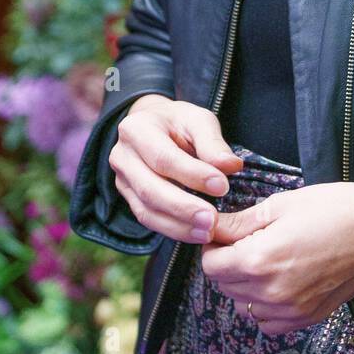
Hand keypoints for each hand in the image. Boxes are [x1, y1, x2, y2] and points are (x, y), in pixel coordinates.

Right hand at [110, 94, 242, 242]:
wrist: (153, 125)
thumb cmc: (178, 122)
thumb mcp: (198, 120)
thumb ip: (213, 142)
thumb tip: (231, 166)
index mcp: (136, 129)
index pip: (163, 158)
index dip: (192, 175)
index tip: (222, 186)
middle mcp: (122, 156)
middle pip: (150, 189)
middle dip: (182, 208)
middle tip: (213, 221)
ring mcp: (122, 180)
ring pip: (146, 210)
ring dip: (178, 226)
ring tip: (207, 232)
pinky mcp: (129, 199)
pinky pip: (148, 219)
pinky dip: (173, 229)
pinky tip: (196, 234)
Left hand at [201, 181, 353, 333]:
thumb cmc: (335, 209)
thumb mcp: (282, 205)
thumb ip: (241, 222)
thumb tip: (210, 227)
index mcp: (260, 259)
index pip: (211, 265)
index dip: (214, 246)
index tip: (225, 233)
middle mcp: (271, 291)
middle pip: (225, 286)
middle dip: (229, 263)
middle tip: (251, 240)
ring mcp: (290, 310)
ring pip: (243, 306)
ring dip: (246, 286)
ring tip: (269, 259)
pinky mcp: (306, 318)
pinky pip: (267, 323)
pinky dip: (265, 306)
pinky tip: (281, 281)